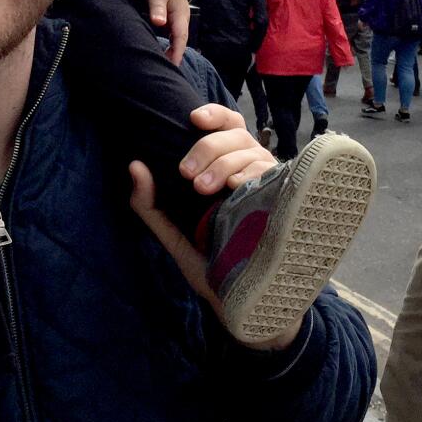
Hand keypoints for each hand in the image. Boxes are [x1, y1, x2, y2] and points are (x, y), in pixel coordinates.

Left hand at [129, 105, 298, 350]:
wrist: (245, 307)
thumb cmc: (213, 266)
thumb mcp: (174, 235)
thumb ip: (150, 205)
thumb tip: (134, 166)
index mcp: (229, 171)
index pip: (230, 125)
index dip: (214, 114)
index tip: (192, 119)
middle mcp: (254, 172)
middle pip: (237, 135)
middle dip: (208, 148)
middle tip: (186, 174)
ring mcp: (273, 187)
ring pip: (253, 151)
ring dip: (224, 163)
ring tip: (203, 189)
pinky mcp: (287, 204)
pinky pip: (274, 175)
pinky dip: (252, 174)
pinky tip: (238, 187)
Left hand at [147, 0, 189, 64]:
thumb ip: (157, 8)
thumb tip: (158, 22)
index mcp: (180, 16)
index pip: (180, 37)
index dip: (177, 51)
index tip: (173, 64)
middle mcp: (182, 22)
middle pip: (180, 43)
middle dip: (175, 57)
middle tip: (167, 72)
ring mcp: (178, 24)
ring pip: (177, 42)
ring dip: (172, 54)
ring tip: (165, 68)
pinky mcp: (173, 26)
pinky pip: (173, 40)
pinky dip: (169, 49)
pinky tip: (162, 57)